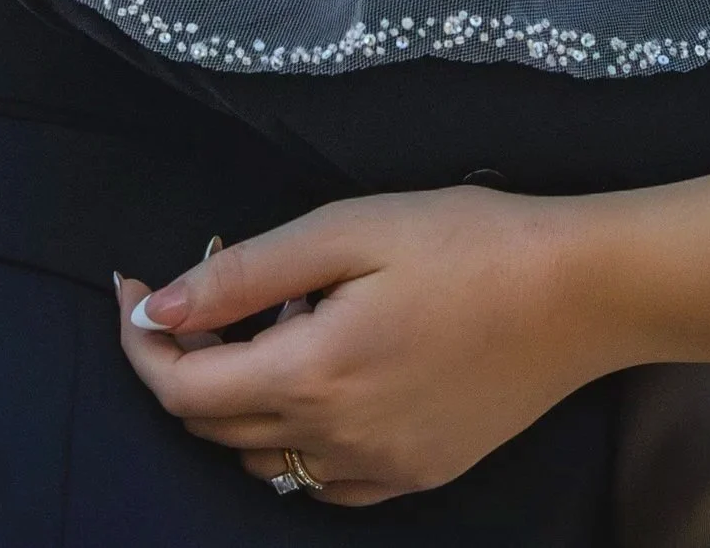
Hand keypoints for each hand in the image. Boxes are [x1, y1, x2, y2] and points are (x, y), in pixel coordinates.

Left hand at [116, 186, 594, 506]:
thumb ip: (245, 272)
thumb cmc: (464, 241)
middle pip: (215, 428)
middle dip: (183, 365)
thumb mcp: (348, 228)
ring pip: (264, 460)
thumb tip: (161, 308)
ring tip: (255, 328)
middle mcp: (336, 441)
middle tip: (195, 295)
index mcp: (312, 375)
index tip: (131, 287)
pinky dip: (290, 440)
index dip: (141, 342)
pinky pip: (320, 481)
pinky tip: (312, 382)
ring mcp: (378, 469)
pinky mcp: (415, 475)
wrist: (577, 293)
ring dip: (234, 404)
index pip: (184, 390)